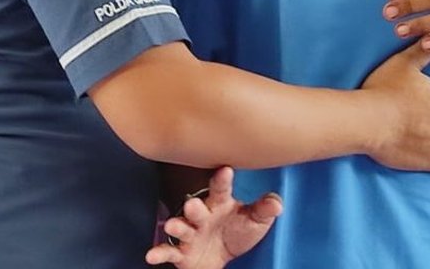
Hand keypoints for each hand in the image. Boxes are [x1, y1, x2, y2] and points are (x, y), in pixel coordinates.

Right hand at [145, 167, 282, 267]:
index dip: (222, 180)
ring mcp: (189, 233)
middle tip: (192, 204)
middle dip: (193, 207)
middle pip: (196, 209)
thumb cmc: (236, 231)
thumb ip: (264, 210)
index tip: (226, 170)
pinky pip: (168, 251)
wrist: (219, 258)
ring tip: (173, 226)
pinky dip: (159, 253)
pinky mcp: (180, 252)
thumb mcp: (254, 221)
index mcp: (219, 204)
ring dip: (176, 226)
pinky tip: (151, 255)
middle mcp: (201, 216)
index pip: (221, 190)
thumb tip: (277, 202)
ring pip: (181, 227)